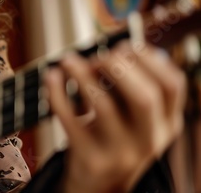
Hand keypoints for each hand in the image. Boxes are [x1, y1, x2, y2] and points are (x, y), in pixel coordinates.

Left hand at [45, 41, 185, 192]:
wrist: (98, 185)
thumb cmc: (114, 139)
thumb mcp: (136, 120)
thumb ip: (132, 89)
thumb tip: (117, 50)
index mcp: (166, 124)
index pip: (172, 86)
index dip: (149, 59)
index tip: (125, 46)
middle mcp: (148, 140)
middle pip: (145, 98)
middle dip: (121, 68)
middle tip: (99, 56)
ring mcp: (119, 152)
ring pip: (104, 106)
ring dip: (82, 76)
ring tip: (68, 60)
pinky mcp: (89, 157)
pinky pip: (69, 119)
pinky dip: (57, 93)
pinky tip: (52, 76)